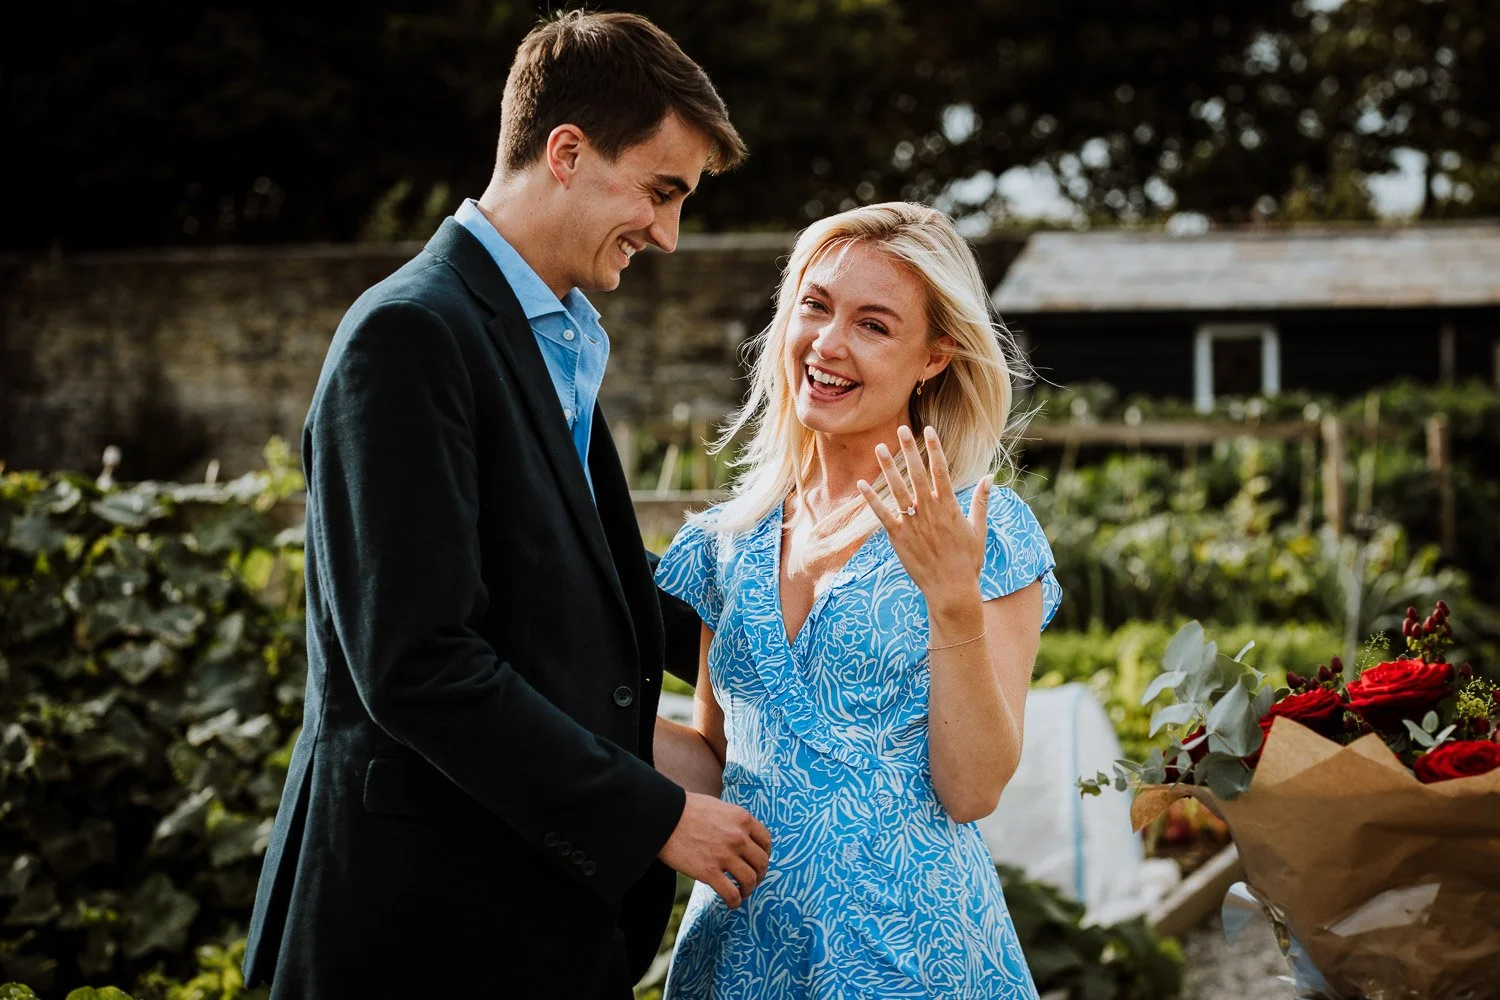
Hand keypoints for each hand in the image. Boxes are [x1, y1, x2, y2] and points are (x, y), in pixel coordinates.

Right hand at [658, 791, 771, 907]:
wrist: (663, 817)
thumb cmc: (686, 810)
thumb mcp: (718, 807)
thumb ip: (733, 821)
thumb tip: (743, 835)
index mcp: (742, 818)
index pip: (766, 841)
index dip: (764, 854)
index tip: (757, 862)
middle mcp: (738, 837)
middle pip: (761, 863)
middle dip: (759, 874)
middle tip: (751, 880)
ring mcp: (724, 855)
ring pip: (750, 880)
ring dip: (748, 889)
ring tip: (741, 893)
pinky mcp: (709, 872)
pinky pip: (731, 893)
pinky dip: (734, 902)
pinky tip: (731, 903)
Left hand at [857, 424, 988, 608]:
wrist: (951, 590)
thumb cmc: (968, 561)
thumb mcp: (979, 529)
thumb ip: (981, 501)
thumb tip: (990, 477)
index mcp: (950, 506)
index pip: (941, 470)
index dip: (934, 448)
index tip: (928, 430)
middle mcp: (930, 511)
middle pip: (918, 474)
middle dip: (910, 449)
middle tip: (901, 429)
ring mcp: (913, 523)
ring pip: (898, 490)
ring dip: (888, 468)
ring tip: (880, 447)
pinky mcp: (898, 537)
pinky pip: (882, 514)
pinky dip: (872, 499)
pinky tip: (862, 483)